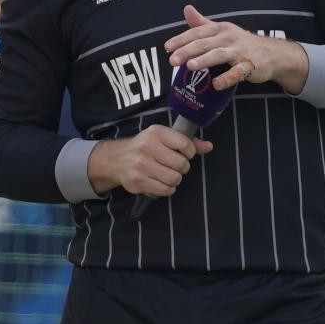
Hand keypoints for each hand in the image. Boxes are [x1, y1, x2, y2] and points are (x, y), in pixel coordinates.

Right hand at [88, 125, 212, 197]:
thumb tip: (209, 146)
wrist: (116, 159)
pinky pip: (165, 190)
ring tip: (166, 174)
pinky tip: (160, 182)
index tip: (184, 154)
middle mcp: (147, 147)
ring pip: (175, 179)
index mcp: (156, 133)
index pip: (186, 145)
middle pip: (182, 165)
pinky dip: (167, 189)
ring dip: (174, 180)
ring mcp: (142, 165)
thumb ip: (188, 142)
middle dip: (182, 168)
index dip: (190, 153)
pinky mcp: (138, 181)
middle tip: (173, 165)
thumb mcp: (164, 138)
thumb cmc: (145, 147)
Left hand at [165, 5, 309, 94]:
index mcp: (220, 29)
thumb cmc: (243, 44)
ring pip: (219, 55)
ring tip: (190, 66)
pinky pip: (237, 72)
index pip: (197, 32)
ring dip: (204, 60)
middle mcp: (229, 38)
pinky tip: (216, 84)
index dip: (182, 39)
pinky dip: (227, 78)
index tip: (167, 47)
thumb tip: (187, 9)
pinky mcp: (249, 65)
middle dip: (187, 51)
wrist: (272, 54)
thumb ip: (203, 23)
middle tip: (172, 60)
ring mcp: (240, 52)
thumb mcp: (222, 31)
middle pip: (205, 43)